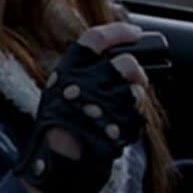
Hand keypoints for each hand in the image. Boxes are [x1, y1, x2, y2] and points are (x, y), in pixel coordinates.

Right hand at [15, 23, 148, 192]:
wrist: (56, 160)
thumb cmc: (55, 126)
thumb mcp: (60, 90)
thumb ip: (83, 74)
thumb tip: (112, 60)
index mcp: (69, 69)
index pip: (96, 39)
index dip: (119, 32)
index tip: (134, 33)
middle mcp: (87, 81)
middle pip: (125, 64)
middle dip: (134, 72)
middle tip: (135, 79)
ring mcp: (105, 102)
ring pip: (136, 91)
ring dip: (134, 100)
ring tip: (120, 111)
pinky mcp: (120, 123)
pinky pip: (138, 116)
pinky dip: (132, 121)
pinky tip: (117, 128)